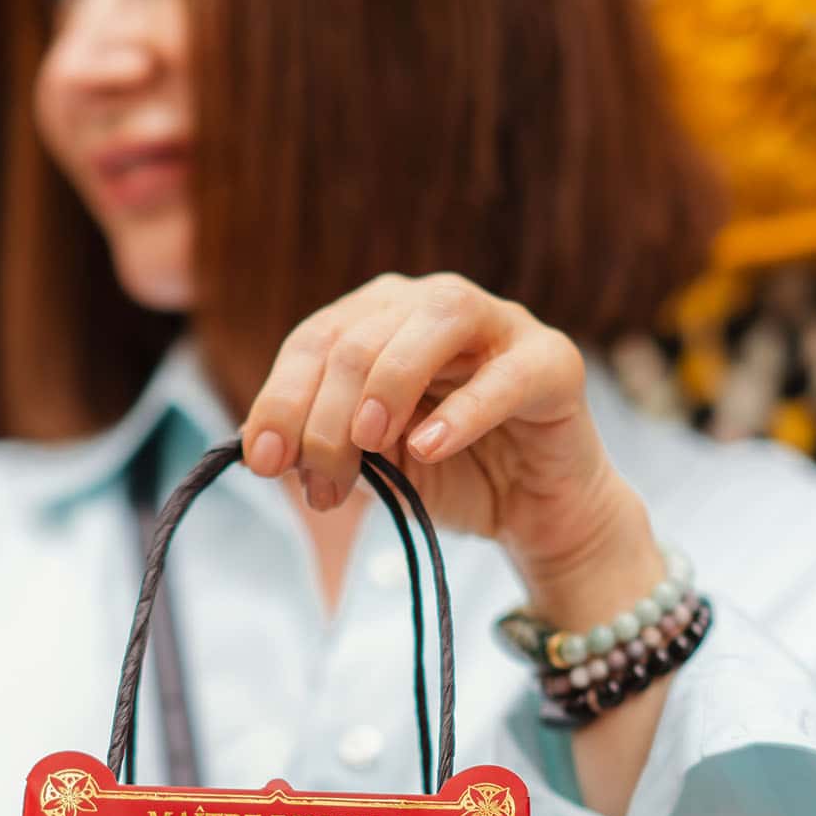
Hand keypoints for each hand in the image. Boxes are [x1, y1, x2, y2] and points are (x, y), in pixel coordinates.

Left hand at [238, 271, 638, 588]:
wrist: (534, 511)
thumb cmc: (449, 473)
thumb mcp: (371, 463)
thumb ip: (326, 446)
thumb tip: (264, 451)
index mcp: (380, 316)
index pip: (315, 340)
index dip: (281, 399)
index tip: (262, 462)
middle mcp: (434, 303)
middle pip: (360, 338)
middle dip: (328, 418)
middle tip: (322, 486)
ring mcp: (500, 323)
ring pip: (433, 323)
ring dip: (387, 384)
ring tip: (368, 441)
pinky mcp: (553, 361)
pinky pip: (505, 376)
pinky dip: (463, 413)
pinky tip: (430, 448)